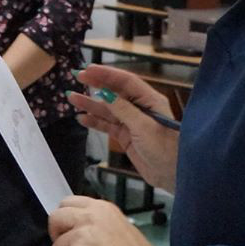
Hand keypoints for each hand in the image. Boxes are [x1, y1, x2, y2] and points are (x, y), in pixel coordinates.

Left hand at [49, 195, 152, 245]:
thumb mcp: (121, 227)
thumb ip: (98, 225)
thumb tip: (82, 234)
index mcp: (102, 208)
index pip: (68, 202)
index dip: (65, 219)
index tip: (70, 232)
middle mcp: (90, 216)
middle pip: (55, 218)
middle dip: (57, 235)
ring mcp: (81, 234)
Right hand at [69, 65, 177, 190]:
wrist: (173, 176)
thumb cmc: (166, 148)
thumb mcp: (143, 127)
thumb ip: (123, 109)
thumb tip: (103, 93)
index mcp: (150, 100)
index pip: (126, 81)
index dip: (107, 74)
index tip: (88, 70)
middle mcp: (141, 108)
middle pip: (115, 92)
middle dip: (96, 85)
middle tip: (76, 77)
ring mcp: (132, 122)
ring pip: (108, 109)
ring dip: (90, 104)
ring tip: (71, 98)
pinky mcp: (126, 137)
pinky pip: (107, 126)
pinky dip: (95, 122)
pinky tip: (81, 118)